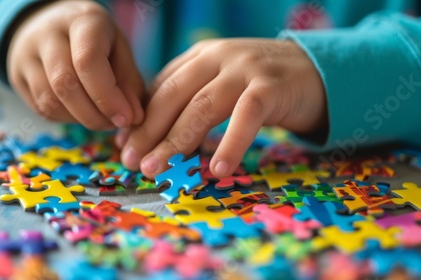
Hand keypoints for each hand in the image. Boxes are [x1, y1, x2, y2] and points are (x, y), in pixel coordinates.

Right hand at [7, 1, 144, 129]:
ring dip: (81, 120)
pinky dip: (66, 119)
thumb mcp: (119, 50)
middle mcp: (48, 34)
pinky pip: (41, 109)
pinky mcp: (17, 76)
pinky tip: (82, 114)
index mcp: (81, 21)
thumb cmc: (95, 40)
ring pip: (50, 101)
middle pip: (65, 83)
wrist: (53, 25)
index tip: (126, 118)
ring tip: (102, 120)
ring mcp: (26, 55)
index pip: (88, 61)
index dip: (108, 97)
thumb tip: (132, 117)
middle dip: (95, 114)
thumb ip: (128, 82)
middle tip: (115, 123)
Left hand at [119, 39, 326, 177]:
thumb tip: (156, 137)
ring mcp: (244, 70)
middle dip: (148, 132)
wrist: (316, 70)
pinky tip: (218, 169)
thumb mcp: (221, 85)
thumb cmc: (260, 86)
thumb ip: (192, 101)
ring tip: (158, 168)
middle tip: (131, 162)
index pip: (160, 88)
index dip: (140, 119)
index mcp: (200, 57)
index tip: (124, 146)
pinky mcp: (271, 87)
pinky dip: (230, 143)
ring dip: (177, 141)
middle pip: (172, 97)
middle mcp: (217, 57)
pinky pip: (246, 117)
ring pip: (201, 107)